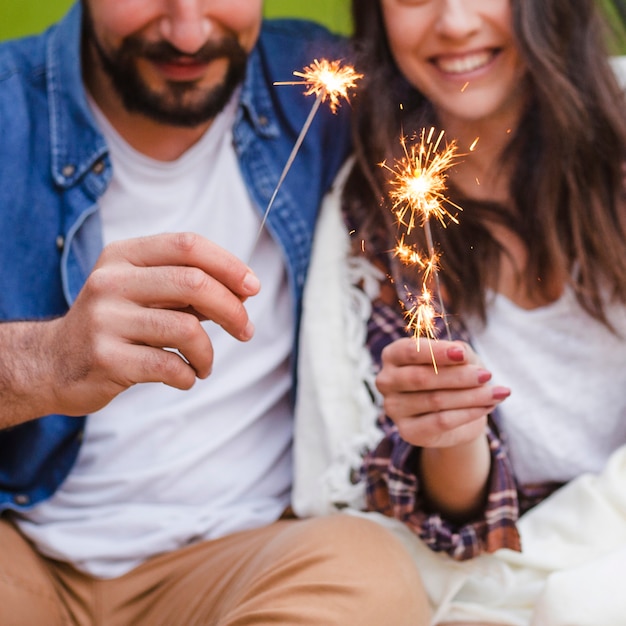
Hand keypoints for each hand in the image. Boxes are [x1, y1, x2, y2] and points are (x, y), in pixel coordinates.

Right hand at [41, 232, 259, 416]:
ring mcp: (105, 319)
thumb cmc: (114, 323)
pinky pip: (169, 366)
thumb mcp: (142, 292)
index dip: (228, 264)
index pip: (188, 245)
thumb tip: (242, 291)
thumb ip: (186, 287)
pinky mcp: (105, 358)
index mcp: (124, 256)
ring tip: (205, 364)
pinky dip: (189, 375)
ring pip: (186, 328)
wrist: (51, 362)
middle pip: (193, 282)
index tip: (252, 288)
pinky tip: (186, 377)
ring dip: (209, 352)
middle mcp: (111, 281)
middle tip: (245, 330)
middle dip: (232, 309)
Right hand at [376, 338, 509, 448]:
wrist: (455, 414)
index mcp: (392, 355)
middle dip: (458, 376)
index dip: (436, 352)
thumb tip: (461, 354)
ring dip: (471, 396)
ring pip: (434, 400)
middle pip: (421, 378)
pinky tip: (487, 407)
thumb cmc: (452, 376)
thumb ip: (458, 352)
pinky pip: (440, 421)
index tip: (463, 353)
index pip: (409, 351)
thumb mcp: (458, 358)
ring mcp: (393, 408)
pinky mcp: (407, 431)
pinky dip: (468, 413)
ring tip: (498, 392)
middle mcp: (386, 381)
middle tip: (487, 375)